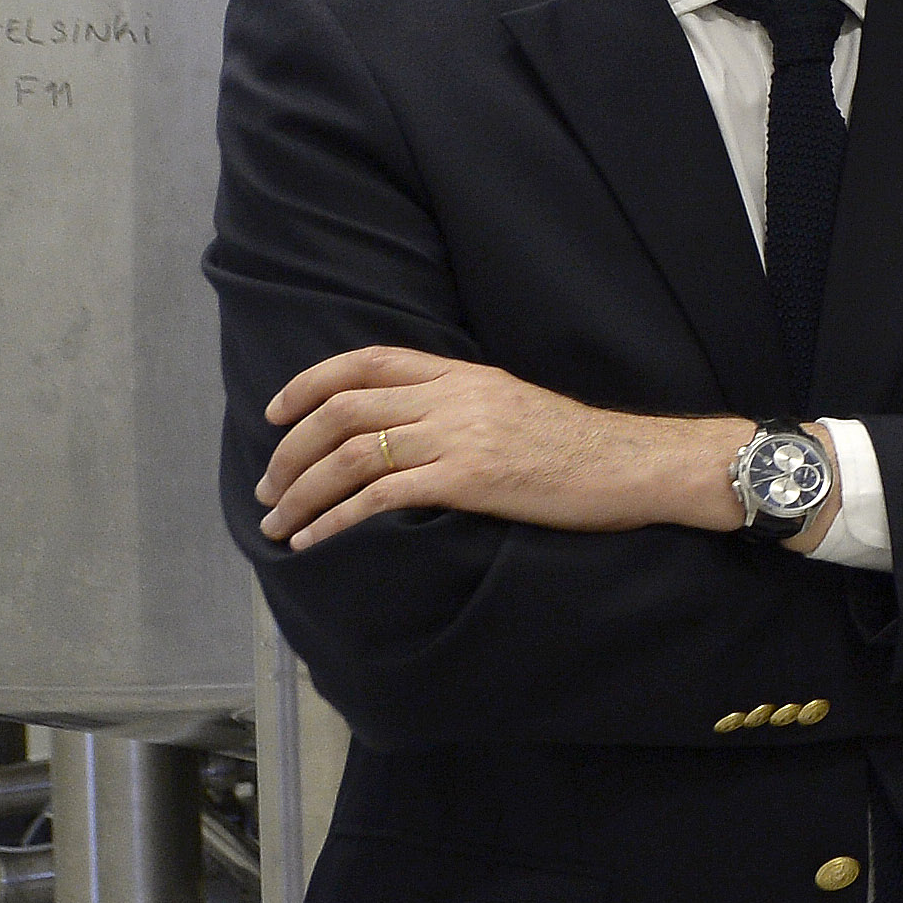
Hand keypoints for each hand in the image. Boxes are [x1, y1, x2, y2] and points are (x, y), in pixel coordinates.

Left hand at [258, 347, 722, 551]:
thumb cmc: (581, 447)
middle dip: (290, 451)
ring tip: (277, 524)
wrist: (635, 464)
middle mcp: (452, 397)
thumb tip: (410, 428)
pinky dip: (336, 520)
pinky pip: (381, 497)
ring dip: (302, 492)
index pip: (367, 361)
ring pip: (351, 456)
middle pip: (343, 410)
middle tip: (268, 489)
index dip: (309, 384)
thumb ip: (461, 405)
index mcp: (462, 374)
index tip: (276, 414)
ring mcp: (459, 436)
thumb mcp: (513, 405)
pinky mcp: (470, 480)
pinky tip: (316, 541)